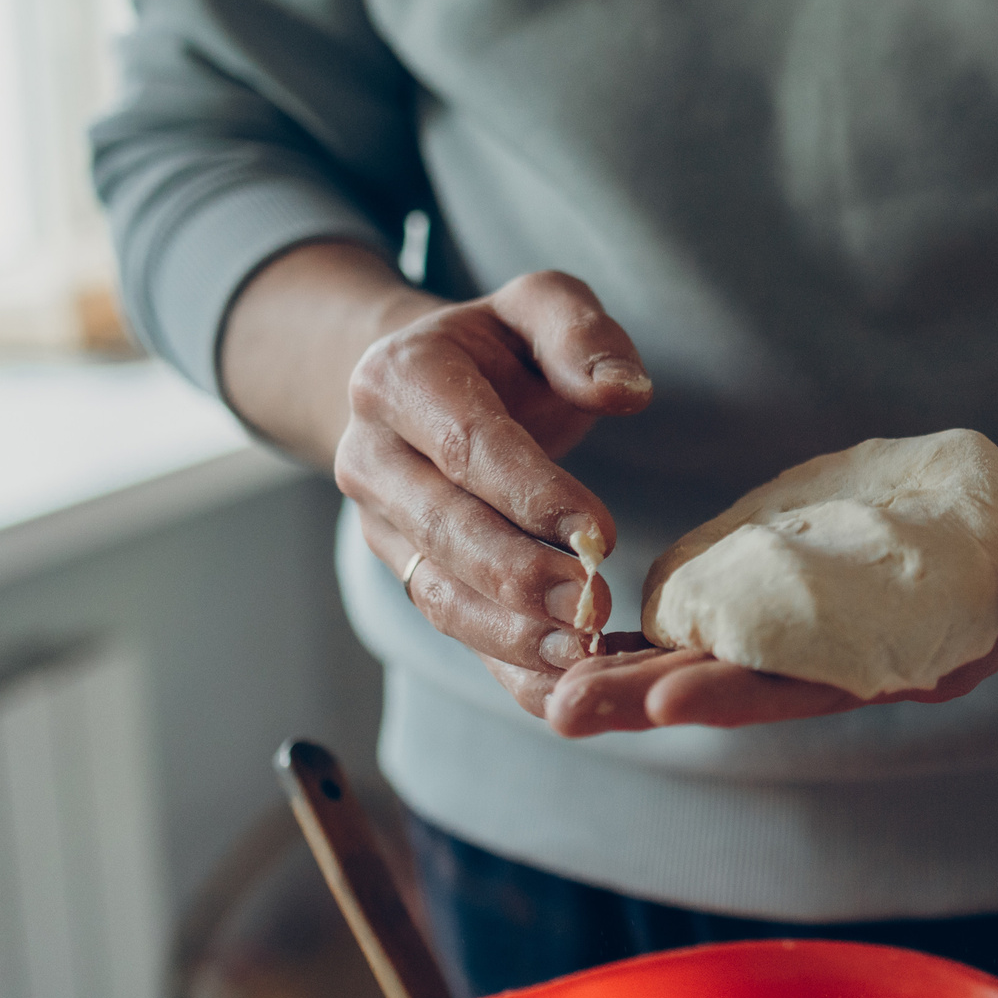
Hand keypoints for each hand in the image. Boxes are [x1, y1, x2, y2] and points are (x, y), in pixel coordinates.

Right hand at [333, 271, 654, 716]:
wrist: (425, 387)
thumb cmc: (498, 347)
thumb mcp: (538, 304)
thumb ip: (580, 331)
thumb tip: (625, 391)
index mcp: (398, 379)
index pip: (467, 444)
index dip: (531, 492)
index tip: (600, 532)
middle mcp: (372, 458)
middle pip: (445, 529)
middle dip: (520, 577)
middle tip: (594, 608)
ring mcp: (382, 527)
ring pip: (440, 593)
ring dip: (513, 635)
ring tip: (587, 659)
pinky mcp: (409, 575)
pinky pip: (456, 630)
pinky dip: (509, 669)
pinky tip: (565, 693)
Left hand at [541, 431, 997, 736]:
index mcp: (922, 657)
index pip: (820, 684)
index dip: (745, 689)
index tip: (670, 696)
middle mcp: (865, 658)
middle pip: (744, 685)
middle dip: (652, 697)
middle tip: (559, 705)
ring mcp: (836, 628)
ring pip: (721, 655)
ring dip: (636, 669)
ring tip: (546, 676)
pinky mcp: (817, 587)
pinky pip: (732, 611)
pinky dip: (666, 622)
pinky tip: (596, 621)